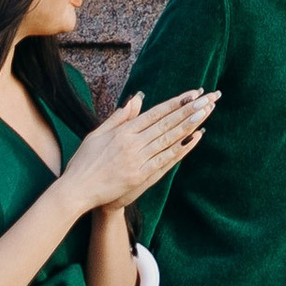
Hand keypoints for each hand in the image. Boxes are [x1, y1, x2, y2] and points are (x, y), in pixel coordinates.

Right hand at [69, 88, 216, 216]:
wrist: (77, 191)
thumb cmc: (84, 162)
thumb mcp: (98, 134)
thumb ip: (119, 117)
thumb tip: (136, 98)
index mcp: (123, 131)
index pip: (156, 113)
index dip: (176, 102)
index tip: (193, 94)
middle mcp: (133, 143)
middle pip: (166, 122)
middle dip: (189, 109)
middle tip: (209, 98)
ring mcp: (138, 160)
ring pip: (169, 138)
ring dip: (190, 124)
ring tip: (206, 112)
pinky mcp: (141, 176)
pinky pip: (166, 159)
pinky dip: (181, 148)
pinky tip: (194, 138)